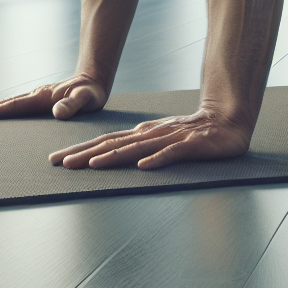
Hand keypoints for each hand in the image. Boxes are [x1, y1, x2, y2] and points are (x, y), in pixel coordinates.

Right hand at [0, 75, 107, 120]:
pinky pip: (12, 106)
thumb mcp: (87, 98)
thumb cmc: (92, 93)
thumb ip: (73, 104)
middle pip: (2, 104)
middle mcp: (34, 95)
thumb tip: (57, 111)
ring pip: (5, 104)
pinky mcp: (36, 101)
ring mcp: (33, 97)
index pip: (14, 106)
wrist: (94, 81)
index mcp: (41, 98)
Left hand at [48, 107, 251, 169]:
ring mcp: (172, 138)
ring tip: (91, 165)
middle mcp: (153, 134)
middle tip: (60, 163)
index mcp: (145, 133)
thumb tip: (118, 149)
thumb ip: (143, 143)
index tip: (58, 159)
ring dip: (113, 157)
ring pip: (137, 149)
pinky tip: (143, 167)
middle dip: (86, 153)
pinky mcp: (192, 145)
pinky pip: (172, 154)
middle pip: (115, 144)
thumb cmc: (195, 132)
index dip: (83, 149)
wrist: (229, 120)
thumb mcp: (164, 138)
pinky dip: (157, 160)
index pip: (109, 141)